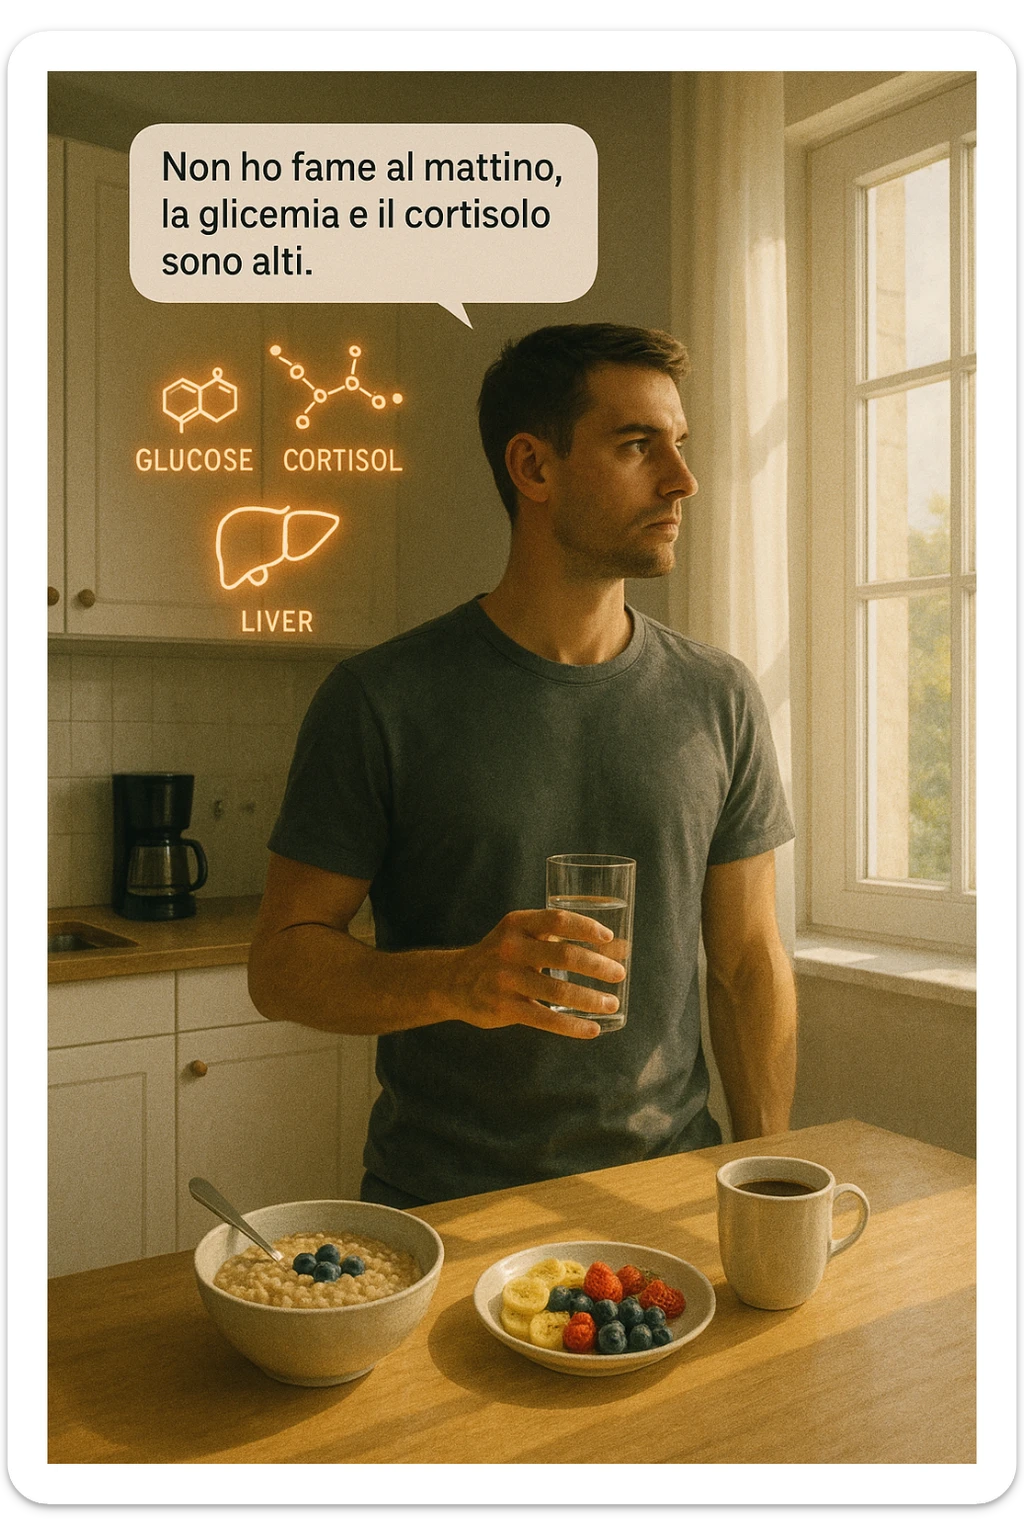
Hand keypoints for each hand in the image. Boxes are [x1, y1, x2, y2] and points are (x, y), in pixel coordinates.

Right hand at [445, 908, 626, 1038]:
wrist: (453, 981)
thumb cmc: (503, 955)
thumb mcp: (526, 937)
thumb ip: (566, 939)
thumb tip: (621, 947)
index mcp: (517, 925)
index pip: (556, 920)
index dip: (585, 927)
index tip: (609, 938)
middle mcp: (510, 949)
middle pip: (563, 956)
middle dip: (597, 966)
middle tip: (619, 974)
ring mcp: (506, 980)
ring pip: (558, 992)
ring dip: (591, 1000)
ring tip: (612, 1004)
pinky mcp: (505, 1008)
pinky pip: (545, 1019)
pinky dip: (572, 1026)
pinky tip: (592, 1029)